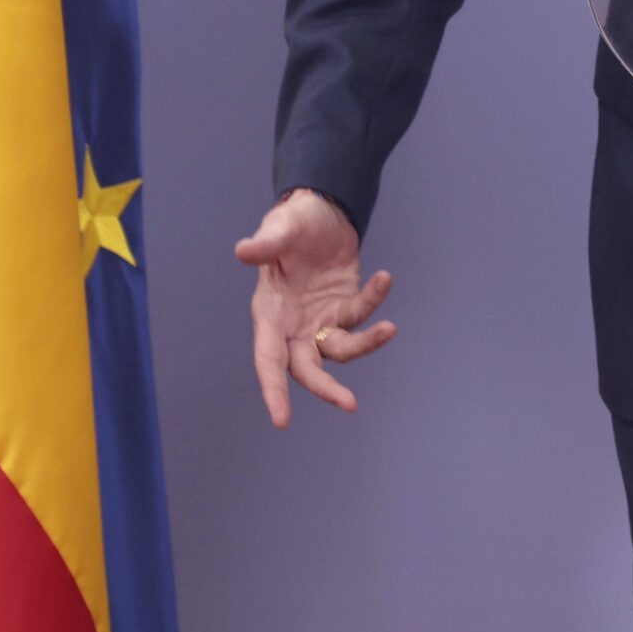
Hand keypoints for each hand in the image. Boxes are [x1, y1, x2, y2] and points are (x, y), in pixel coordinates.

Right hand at [235, 189, 395, 427]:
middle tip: (349, 403)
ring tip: (389, 329)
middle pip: (307, 369)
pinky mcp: (345, 308)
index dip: (273, 390)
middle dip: (326, 388)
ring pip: (341, 350)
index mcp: (270, 314)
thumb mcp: (280, 227)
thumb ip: (265, 244)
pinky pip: (360, 315)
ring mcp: (321, 321)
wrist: (321, 212)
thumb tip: (243, 251)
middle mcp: (294, 326)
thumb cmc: (293, 222)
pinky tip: (384, 278)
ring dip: (365, 344)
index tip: (281, 419)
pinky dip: (374, 300)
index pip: (268, 359)